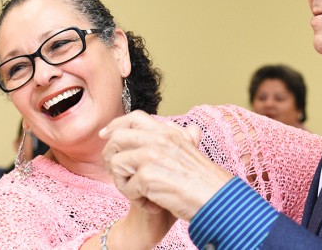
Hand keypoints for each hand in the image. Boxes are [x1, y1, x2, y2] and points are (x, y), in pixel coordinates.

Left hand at [100, 110, 232, 220]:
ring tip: (141, 193)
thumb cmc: (206, 182)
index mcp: (170, 133)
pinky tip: (152, 204)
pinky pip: (126, 188)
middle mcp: (160, 139)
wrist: (216, 200)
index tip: (106, 135)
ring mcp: (152, 155)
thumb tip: (191, 128)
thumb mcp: (196, 152)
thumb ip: (187, 139)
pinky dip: (137, 200)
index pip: (135, 118)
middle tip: (117, 174)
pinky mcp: (147, 175)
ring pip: (116, 164)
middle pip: (117, 137)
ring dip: (123, 183)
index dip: (116, 125)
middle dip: (110, 156)